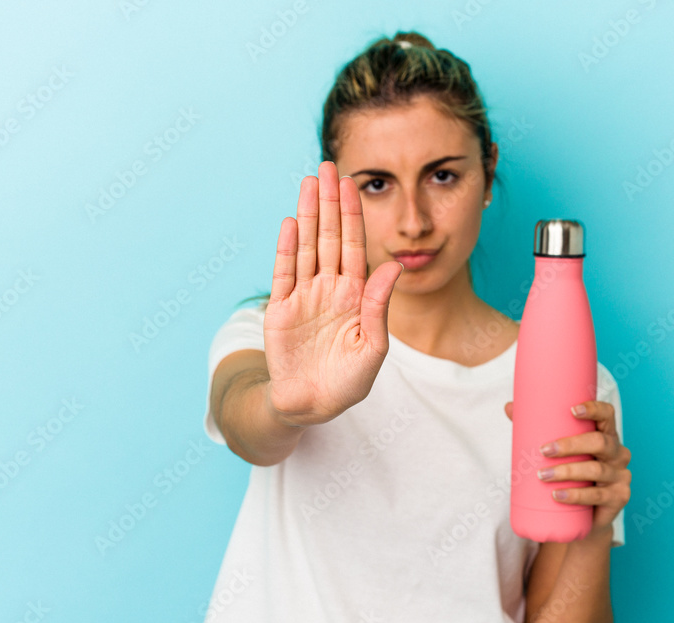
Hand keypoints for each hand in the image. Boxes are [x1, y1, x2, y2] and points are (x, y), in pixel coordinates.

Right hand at [263, 161, 403, 426]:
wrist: (311, 406)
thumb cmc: (347, 382)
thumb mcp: (372, 347)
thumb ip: (379, 306)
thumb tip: (393, 267)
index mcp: (356, 295)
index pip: (355, 246)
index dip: (353, 215)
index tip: (353, 184)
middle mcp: (329, 288)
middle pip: (329, 236)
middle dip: (330, 202)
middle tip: (328, 166)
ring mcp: (303, 296)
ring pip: (306, 247)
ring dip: (307, 215)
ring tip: (308, 183)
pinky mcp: (280, 309)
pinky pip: (283, 273)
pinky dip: (286, 248)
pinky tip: (289, 223)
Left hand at [504, 400, 631, 538]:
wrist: (587, 517)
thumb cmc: (571, 474)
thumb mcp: (559, 452)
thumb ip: (536, 428)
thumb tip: (509, 407)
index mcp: (606, 435)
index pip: (607, 415)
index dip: (593, 409)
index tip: (571, 410)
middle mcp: (618, 453)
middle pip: (600, 442)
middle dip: (570, 445)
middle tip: (543, 451)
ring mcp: (621, 476)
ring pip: (596, 470)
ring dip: (567, 472)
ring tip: (543, 475)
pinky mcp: (618, 498)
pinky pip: (597, 496)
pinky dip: (575, 495)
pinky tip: (558, 495)